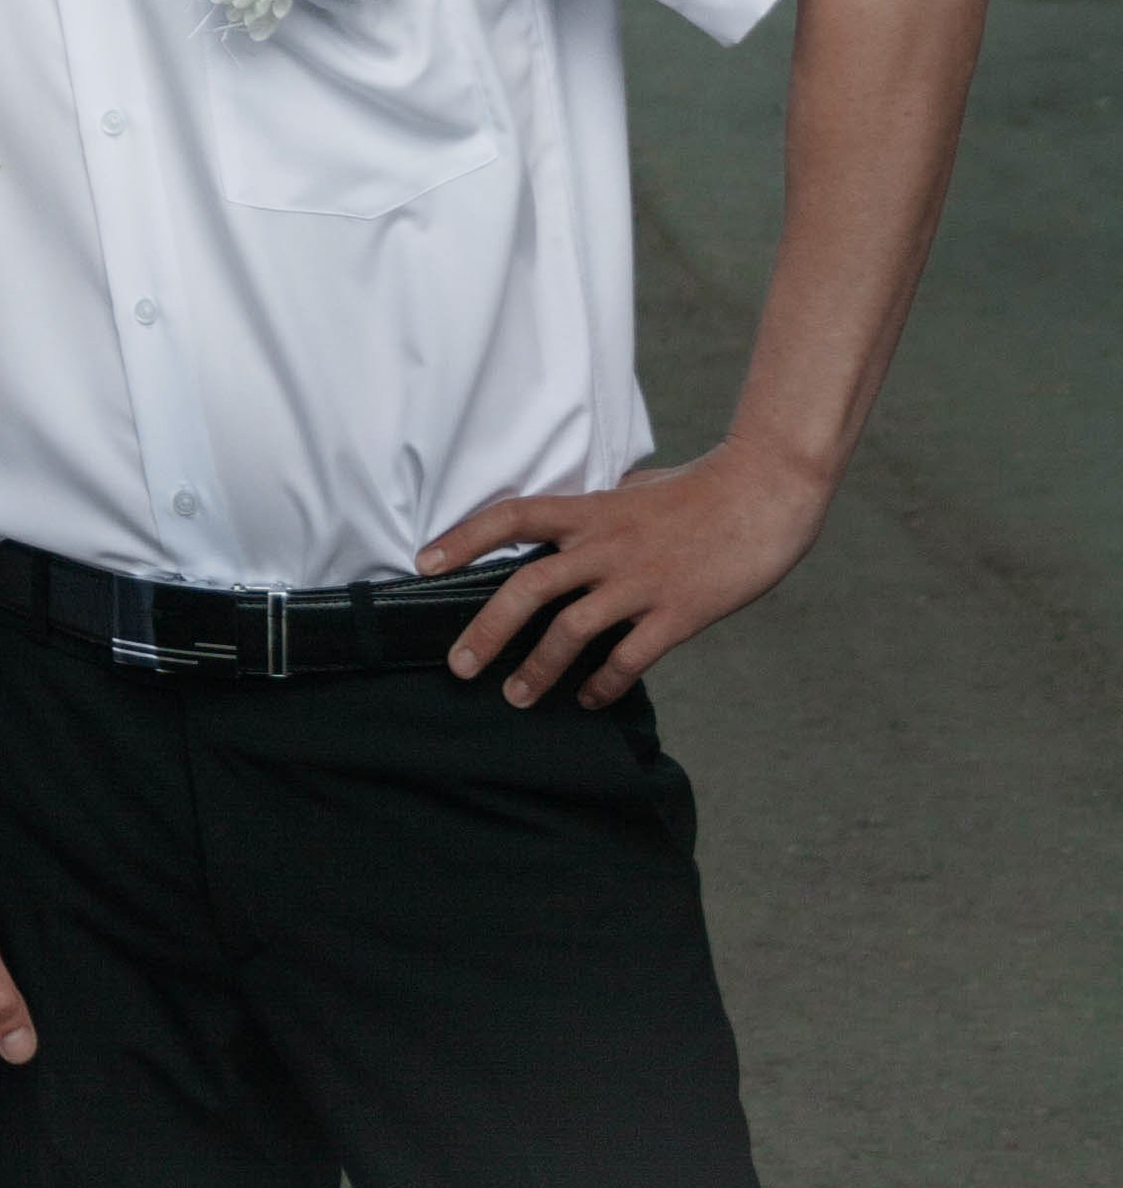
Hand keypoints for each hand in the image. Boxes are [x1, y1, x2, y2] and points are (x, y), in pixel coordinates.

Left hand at [418, 439, 832, 711]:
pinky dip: (601, 684)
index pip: (512, 516)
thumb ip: (599, 512)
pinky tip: (588, 698)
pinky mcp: (677, 614)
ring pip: (570, 632)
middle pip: (528, 587)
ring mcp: (640, 582)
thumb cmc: (699, 491)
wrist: (763, 494)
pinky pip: (628, 658)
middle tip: (460, 667)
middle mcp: (605, 546)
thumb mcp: (636, 489)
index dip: (462, 538)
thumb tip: (571, 524)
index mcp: (591, 510)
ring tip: (517, 696)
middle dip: (487, 631)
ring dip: (537, 669)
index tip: (423, 564)